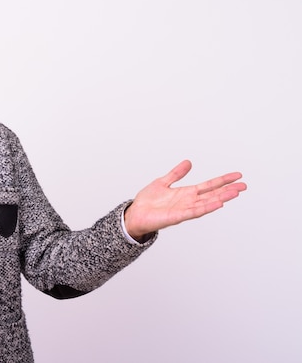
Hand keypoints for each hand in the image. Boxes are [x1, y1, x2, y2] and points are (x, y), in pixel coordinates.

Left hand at [124, 160, 246, 239]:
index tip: (237, 176)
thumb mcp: (163, 182)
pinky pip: (194, 212)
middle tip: (244, 186)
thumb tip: (188, 162)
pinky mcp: (177, 217)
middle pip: (212, 195)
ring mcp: (184, 210)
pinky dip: (206, 208)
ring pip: (207, 203)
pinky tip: (218, 204)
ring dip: (221, 198)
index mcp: (186, 193)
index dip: (222, 180)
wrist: (135, 214)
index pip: (209, 185)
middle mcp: (188, 202)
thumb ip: (176, 174)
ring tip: (235, 193)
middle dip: (228, 190)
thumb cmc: (147, 201)